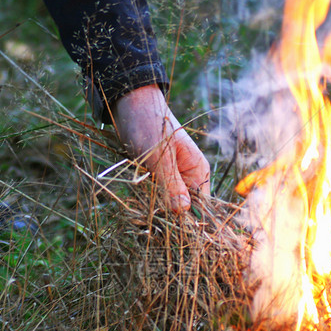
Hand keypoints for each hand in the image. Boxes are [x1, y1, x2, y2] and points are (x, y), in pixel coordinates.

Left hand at [111, 85, 210, 212]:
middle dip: (168, 212)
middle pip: (183, 207)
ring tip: (141, 199)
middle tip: (150, 215)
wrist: (129, 102)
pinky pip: (154, 193)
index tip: (171, 227)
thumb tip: (184, 212)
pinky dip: (146, 195)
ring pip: (167, 201)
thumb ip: (172, 186)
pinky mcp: (156, 173)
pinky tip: (137, 191)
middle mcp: (188, 175)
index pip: (201, 206)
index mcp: (198, 170)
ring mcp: (172, 175)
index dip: (189, 219)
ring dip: (154, 203)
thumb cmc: (148, 124)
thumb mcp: (160, 158)